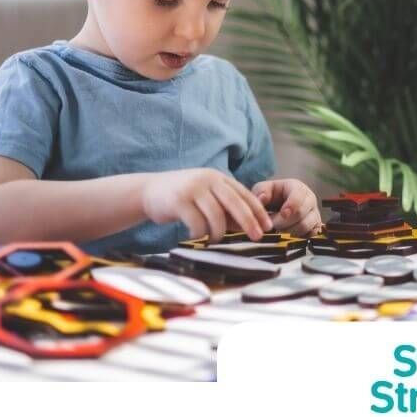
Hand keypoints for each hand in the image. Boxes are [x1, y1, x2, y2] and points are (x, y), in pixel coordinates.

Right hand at [141, 168, 272, 242]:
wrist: (148, 191)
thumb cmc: (183, 197)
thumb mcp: (206, 197)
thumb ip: (225, 208)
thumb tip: (248, 226)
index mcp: (218, 178)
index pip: (244, 194)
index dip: (258, 211)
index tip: (268, 226)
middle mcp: (207, 179)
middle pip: (235, 202)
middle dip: (249, 221)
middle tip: (257, 236)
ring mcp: (193, 188)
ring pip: (216, 215)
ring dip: (219, 232)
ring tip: (215, 239)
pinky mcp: (178, 200)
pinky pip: (196, 222)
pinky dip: (200, 233)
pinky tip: (197, 236)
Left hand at [251, 178, 321, 236]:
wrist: (281, 205)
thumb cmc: (273, 196)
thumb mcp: (264, 189)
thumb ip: (261, 191)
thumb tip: (262, 198)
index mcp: (298, 188)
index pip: (299, 196)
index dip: (291, 206)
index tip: (282, 214)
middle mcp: (310, 201)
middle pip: (301, 214)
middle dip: (283, 222)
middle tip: (271, 225)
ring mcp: (314, 215)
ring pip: (305, 227)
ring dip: (288, 231)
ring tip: (277, 230)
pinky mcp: (314, 228)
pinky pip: (309, 236)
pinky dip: (296, 238)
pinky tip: (287, 235)